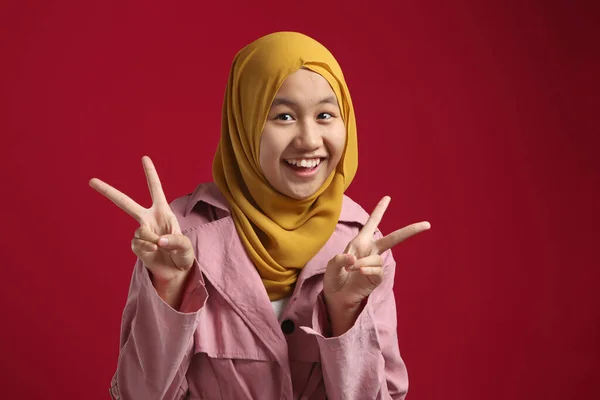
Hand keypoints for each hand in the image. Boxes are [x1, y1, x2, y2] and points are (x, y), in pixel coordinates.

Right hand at [89, 156, 194, 307]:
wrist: (176, 272)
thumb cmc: (183, 254)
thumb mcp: (186, 247)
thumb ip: (175, 241)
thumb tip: (157, 241)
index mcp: (163, 212)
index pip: (155, 189)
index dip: (150, 174)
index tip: (144, 158)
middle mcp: (148, 219)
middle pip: (126, 203)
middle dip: (108, 192)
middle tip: (91, 180)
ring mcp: (141, 232)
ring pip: (139, 231)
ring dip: (151, 240)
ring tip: (161, 247)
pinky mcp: (136, 246)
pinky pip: (138, 244)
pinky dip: (147, 249)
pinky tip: (154, 253)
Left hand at [323, 196, 429, 334]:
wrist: (336, 298)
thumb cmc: (334, 279)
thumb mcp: (332, 266)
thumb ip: (339, 259)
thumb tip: (353, 258)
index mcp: (360, 242)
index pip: (371, 224)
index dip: (379, 210)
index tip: (387, 198)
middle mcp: (370, 251)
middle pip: (393, 238)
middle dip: (409, 231)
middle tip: (426, 224)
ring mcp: (375, 264)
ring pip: (376, 258)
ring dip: (363, 262)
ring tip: (351, 268)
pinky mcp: (377, 277)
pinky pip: (377, 269)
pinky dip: (368, 269)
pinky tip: (360, 272)